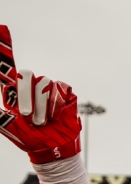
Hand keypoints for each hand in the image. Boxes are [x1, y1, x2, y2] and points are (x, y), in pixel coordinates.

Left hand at [0, 25, 81, 162]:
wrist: (51, 147)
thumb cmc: (28, 137)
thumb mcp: (5, 124)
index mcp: (14, 89)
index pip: (6, 65)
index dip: (4, 46)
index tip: (1, 28)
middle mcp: (30, 85)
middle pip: (25, 74)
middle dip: (25, 97)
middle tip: (26, 115)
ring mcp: (48, 88)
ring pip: (44, 84)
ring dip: (42, 107)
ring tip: (41, 121)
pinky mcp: (65, 92)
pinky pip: (61, 89)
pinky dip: (57, 105)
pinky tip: (56, 116)